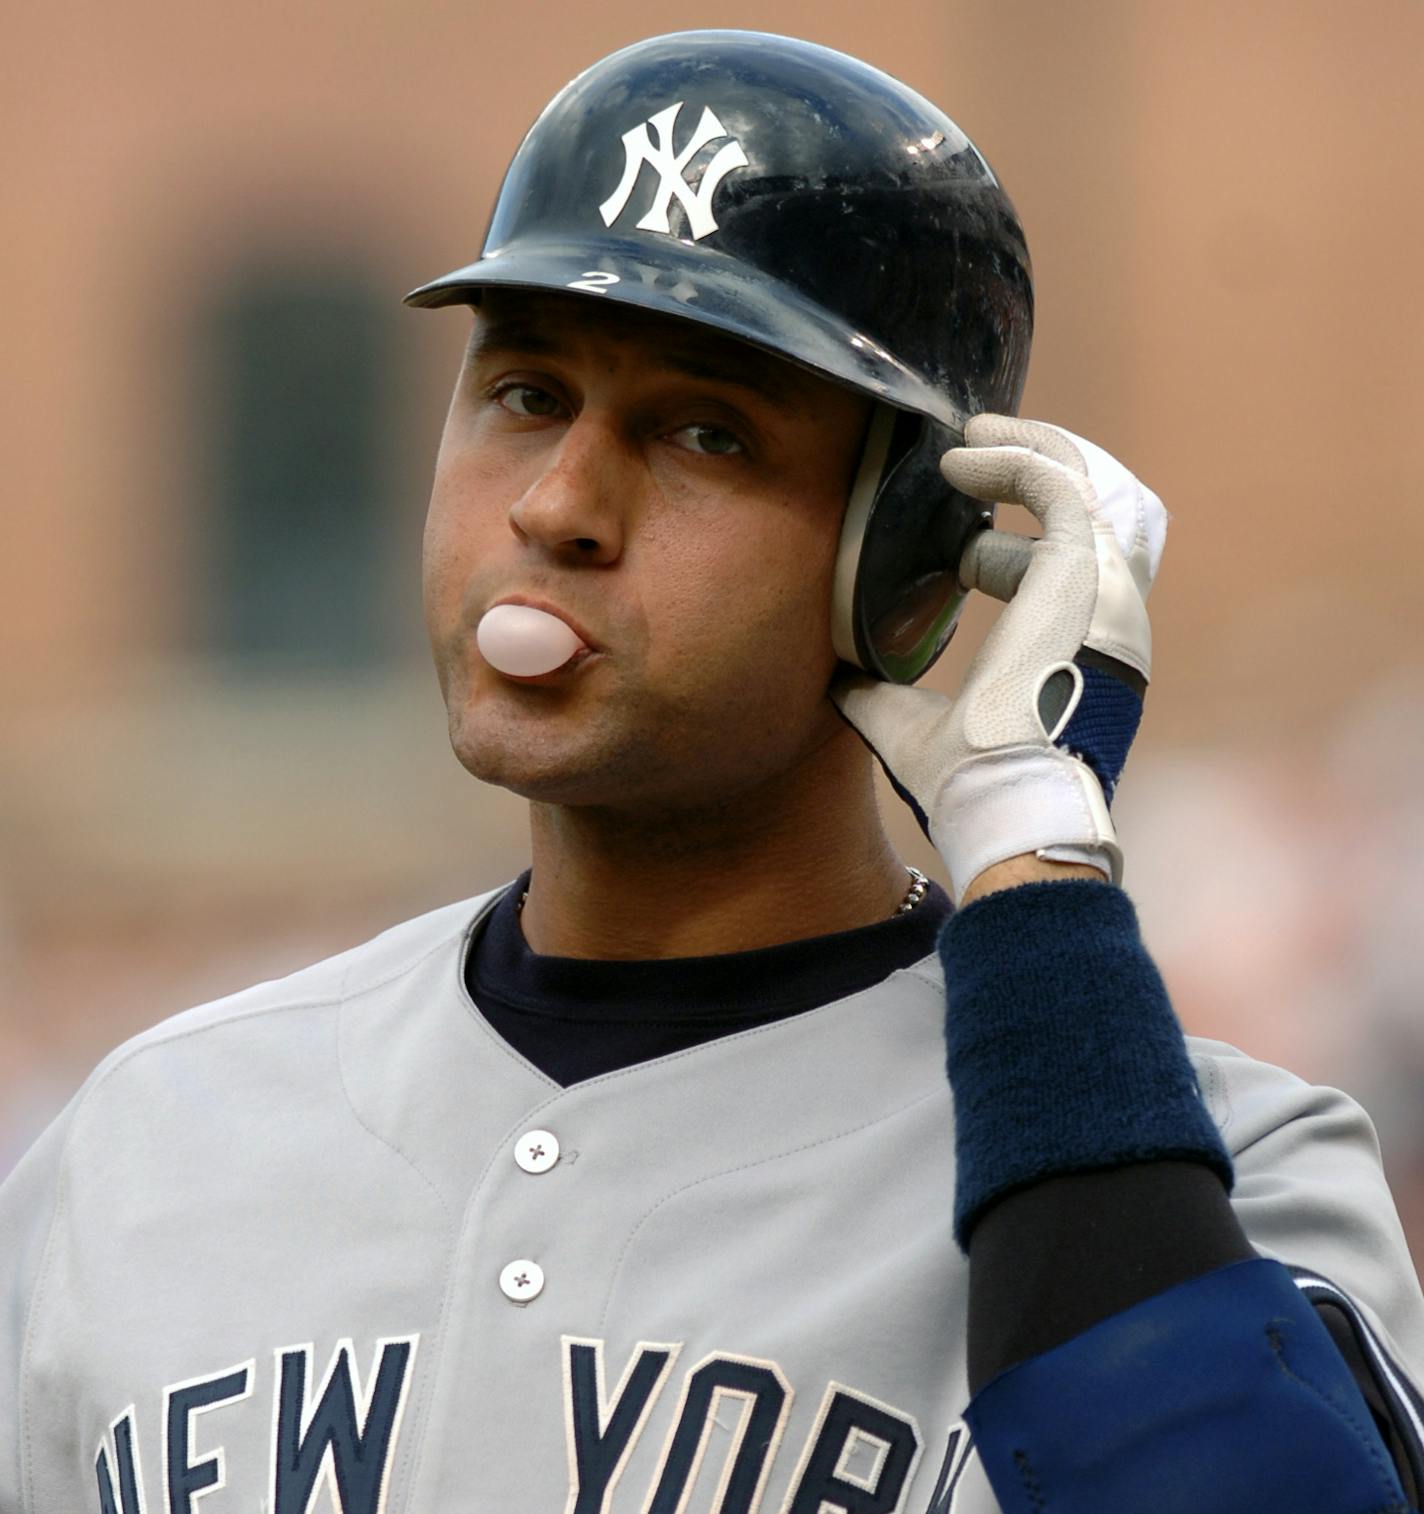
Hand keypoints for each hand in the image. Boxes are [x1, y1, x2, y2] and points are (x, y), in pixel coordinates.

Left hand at [833, 415, 1165, 903]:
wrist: (998, 806)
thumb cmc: (968, 782)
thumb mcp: (911, 726)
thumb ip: (881, 696)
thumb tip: (838, 680)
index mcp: (1075, 651)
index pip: (1062, 575)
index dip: (1006, 549)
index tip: (952, 544)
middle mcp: (1102, 615)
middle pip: (1096, 511)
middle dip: (1040, 471)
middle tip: (973, 454)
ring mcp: (1102, 592)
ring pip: (1090, 484)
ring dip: (1032, 449)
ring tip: (972, 435)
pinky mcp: (1084, 573)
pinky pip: (1061, 488)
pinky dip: (1015, 460)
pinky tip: (961, 458)